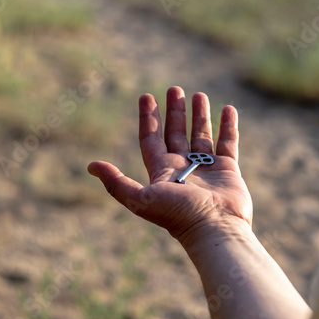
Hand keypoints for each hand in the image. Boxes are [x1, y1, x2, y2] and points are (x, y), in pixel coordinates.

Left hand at [87, 86, 252, 242]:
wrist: (214, 229)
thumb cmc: (178, 215)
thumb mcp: (140, 199)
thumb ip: (117, 183)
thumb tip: (91, 166)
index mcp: (163, 171)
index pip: (152, 139)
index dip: (148, 118)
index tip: (146, 96)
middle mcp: (183, 168)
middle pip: (176, 133)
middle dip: (174, 111)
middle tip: (175, 89)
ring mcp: (206, 168)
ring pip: (201, 135)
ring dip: (199, 115)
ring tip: (199, 94)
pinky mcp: (227, 170)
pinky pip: (227, 142)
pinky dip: (228, 126)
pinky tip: (228, 109)